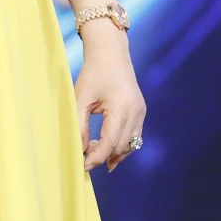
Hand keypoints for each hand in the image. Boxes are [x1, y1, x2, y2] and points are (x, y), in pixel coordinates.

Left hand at [75, 27, 145, 171]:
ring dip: (114, 153)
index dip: (96, 157)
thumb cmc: (93, 73)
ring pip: (131, 144)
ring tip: (93, 154)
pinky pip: (134, 136)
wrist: (110, 53)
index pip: (110, 142)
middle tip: (84, 158)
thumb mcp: (81, 99)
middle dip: (103, 156)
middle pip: (122, 146)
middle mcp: (136, 112)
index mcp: (121, 107)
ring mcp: (141, 112)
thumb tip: (79, 150)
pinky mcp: (141, 111)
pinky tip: (107, 149)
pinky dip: (121, 145)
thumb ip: (79, 125)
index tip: (83, 166)